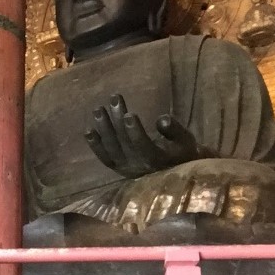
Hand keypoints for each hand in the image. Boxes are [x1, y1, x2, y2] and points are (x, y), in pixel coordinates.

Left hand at [85, 94, 215, 178]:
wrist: (173, 174)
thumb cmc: (181, 152)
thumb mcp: (185, 140)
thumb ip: (174, 130)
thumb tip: (162, 119)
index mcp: (156, 160)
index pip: (143, 146)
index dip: (135, 132)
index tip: (128, 114)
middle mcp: (138, 167)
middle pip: (124, 144)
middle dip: (117, 121)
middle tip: (113, 100)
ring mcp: (125, 168)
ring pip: (111, 150)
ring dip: (103, 130)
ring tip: (98, 110)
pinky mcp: (117, 168)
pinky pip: (104, 158)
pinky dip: (96, 146)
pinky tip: (88, 131)